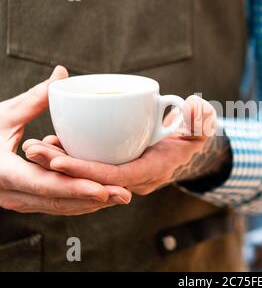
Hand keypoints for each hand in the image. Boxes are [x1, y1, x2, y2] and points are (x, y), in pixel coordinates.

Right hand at [0, 66, 130, 214]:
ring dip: (91, 205)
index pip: (45, 184)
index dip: (76, 187)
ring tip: (122, 197)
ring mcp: (17, 200)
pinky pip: (56, 205)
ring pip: (60, 208)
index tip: (104, 188)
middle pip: (58, 201)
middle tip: (125, 195)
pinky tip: (103, 196)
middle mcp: (10, 193)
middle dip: (93, 200)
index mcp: (3, 172)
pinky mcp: (24, 200)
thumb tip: (62, 73)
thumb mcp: (4, 114)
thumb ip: (35, 98)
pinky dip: (80, 202)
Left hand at [23, 95, 231, 195]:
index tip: (58, 162)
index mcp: (151, 171)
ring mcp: (125, 175)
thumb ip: (201, 119)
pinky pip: (92, 168)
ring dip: (62, 165)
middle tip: (34, 151)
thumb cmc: (194, 136)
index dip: (86, 172)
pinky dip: (72, 159)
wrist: (188, 149)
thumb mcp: (202, 126)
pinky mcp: (118, 167)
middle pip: (93, 180)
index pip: (114, 177)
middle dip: (63, 169)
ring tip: (35, 147)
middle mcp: (135, 179)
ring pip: (89, 176)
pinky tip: (54, 143)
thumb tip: (193, 107)